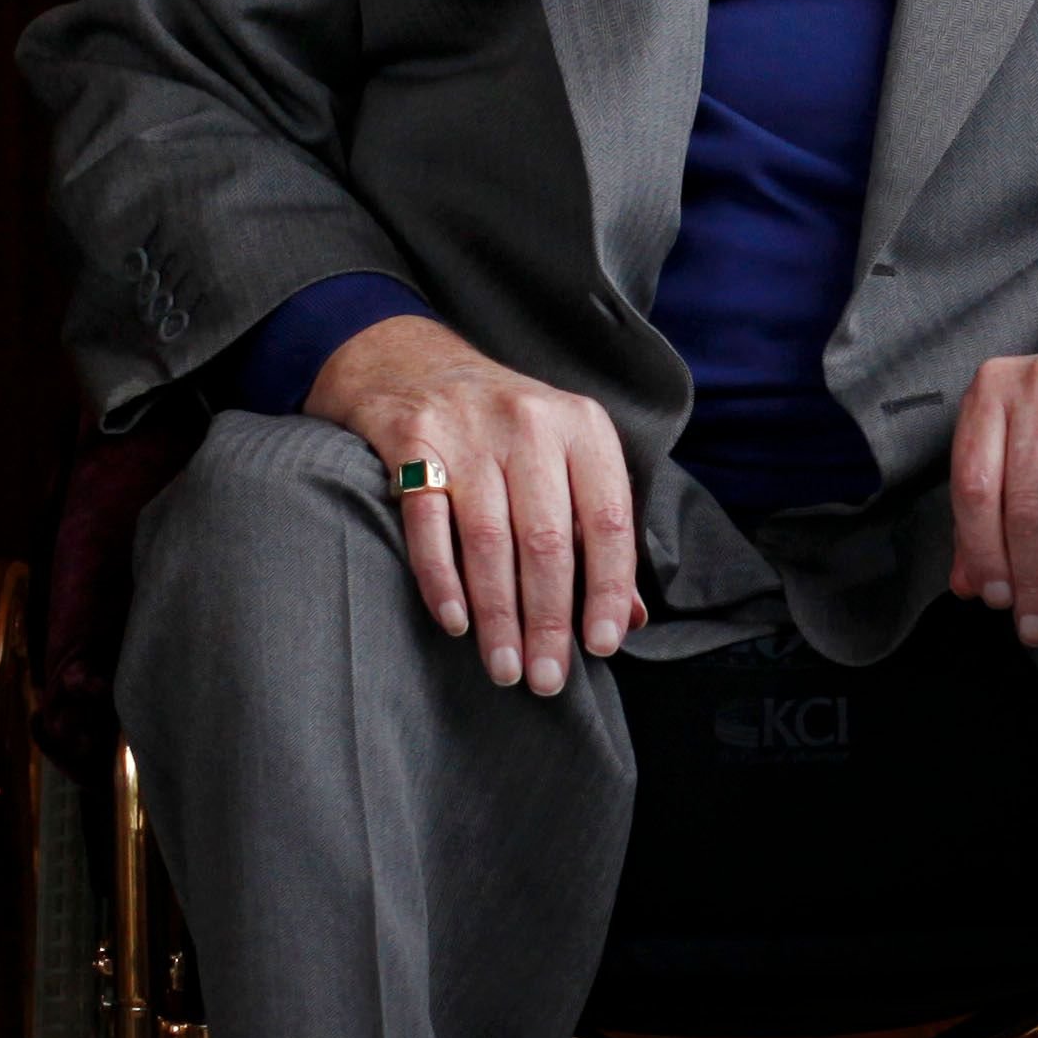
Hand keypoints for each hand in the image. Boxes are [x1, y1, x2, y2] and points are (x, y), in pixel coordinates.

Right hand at [302, 314, 642, 696]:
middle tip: (545, 678)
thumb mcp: (563, 458)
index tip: (601, 645)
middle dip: (549, 620)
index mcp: (582, 427)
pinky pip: (428, 523)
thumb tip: (630, 620)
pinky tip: (455, 622)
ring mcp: (467, 429)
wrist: (407, 359)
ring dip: (498, 615)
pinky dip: (442, 579)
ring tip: (503, 669)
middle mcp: (530, 422)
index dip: (609, 588)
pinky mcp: (411, 439)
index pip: (608, 519)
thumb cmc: (502, 429)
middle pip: (548, 539)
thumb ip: (595, 534)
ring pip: (489, 540)